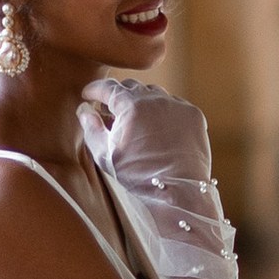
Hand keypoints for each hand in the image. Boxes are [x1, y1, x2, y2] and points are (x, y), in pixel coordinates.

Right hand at [84, 80, 213, 192]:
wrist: (179, 191)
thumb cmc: (138, 176)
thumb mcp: (105, 155)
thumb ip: (91, 128)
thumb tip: (85, 110)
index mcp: (131, 106)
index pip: (108, 87)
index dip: (94, 89)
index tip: (88, 95)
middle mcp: (156, 99)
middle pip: (131, 87)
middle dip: (117, 95)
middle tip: (108, 109)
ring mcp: (177, 105)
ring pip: (153, 94)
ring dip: (140, 102)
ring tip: (133, 118)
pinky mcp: (194, 115)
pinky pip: (173, 105)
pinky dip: (161, 111)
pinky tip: (156, 127)